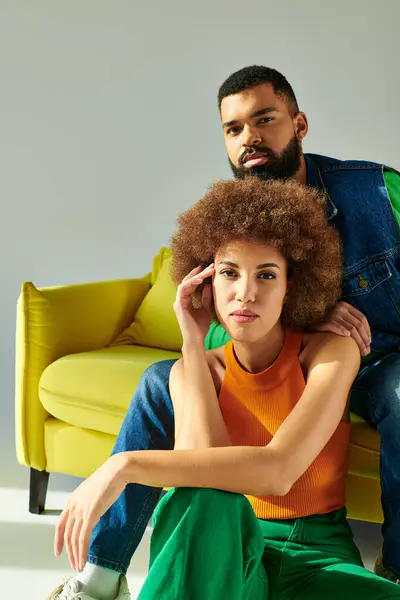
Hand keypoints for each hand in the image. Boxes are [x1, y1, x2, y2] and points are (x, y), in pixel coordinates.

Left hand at [54, 454, 126, 571]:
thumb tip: (90, 515)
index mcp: (72, 501)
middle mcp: (73, 507)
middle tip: (74, 564)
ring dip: (76, 555)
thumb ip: (87, 504)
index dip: (58, 540)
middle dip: (70, 552)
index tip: (58, 552)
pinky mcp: (90, 515)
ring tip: (79, 566)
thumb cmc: (108, 479)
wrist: (115, 471)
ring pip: (74, 539)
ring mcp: (80, 511)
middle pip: (67, 535)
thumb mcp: (92, 493)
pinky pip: (83, 538)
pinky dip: (82, 552)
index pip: (60, 525)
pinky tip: (84, 560)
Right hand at [174, 264, 214, 344]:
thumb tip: (208, 285)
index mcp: (186, 300)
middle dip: (199, 272)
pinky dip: (192, 282)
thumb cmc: (200, 327)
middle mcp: (180, 299)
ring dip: (197, 275)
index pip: (192, 284)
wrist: (196, 339)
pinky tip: (201, 279)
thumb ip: (206, 297)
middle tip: (210, 266)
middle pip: (188, 281)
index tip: (210, 269)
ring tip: (208, 271)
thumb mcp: (206, 309)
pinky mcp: (179, 304)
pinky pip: (183, 289)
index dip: (200, 275)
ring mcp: (178, 302)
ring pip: (186, 282)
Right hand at [311, 301, 370, 355]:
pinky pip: (335, 327)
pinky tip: (347, 337)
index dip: (368, 331)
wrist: (307, 321)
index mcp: (345, 306)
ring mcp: (332, 314)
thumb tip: (366, 338)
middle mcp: (340, 308)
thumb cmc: (325, 323)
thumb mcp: (338, 318)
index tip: (370, 342)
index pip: (362, 318)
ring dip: (358, 341)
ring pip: (351, 328)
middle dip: (364, 340)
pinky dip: (342, 331)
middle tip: (366, 351)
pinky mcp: (324, 321)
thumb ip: (349, 322)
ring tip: (361, 352)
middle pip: (358, 325)